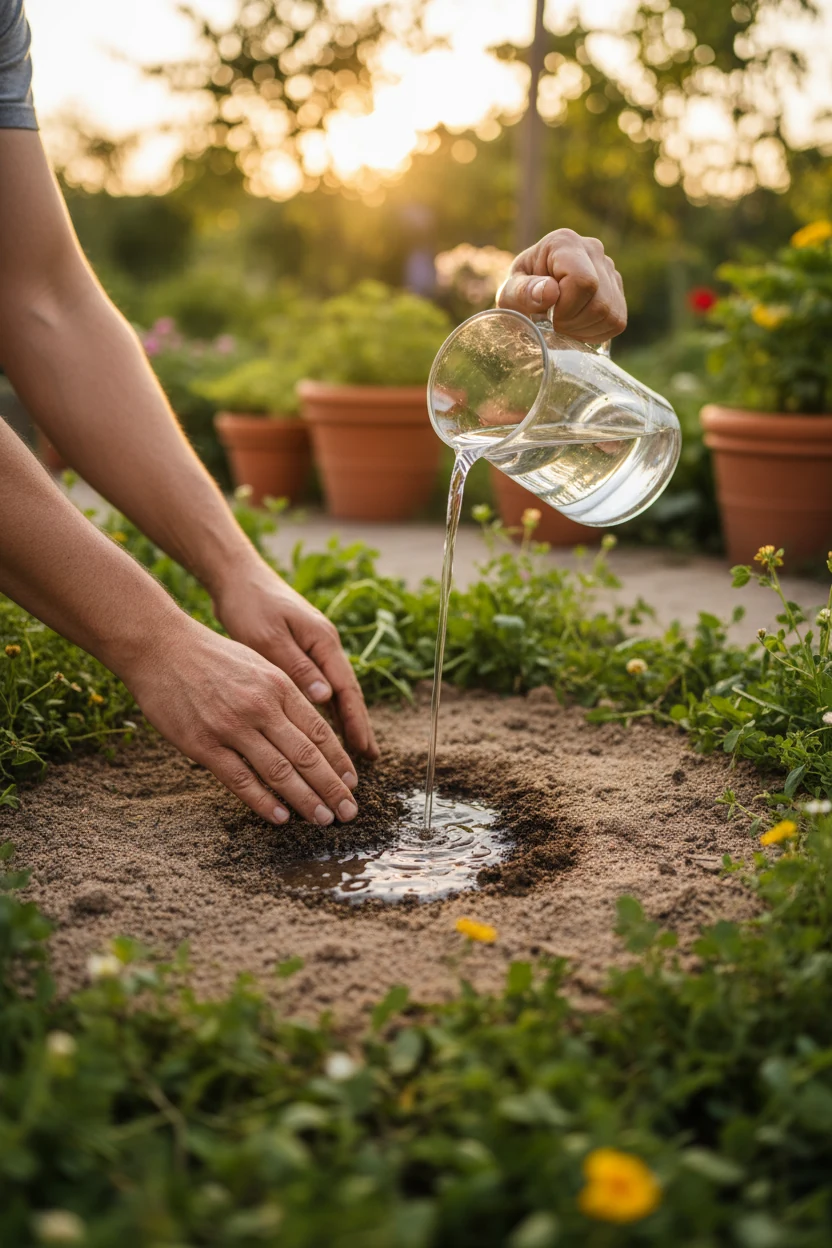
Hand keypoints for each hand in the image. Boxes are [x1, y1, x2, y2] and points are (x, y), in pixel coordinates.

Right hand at [125, 612, 362, 825]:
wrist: (160, 647)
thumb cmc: (211, 656)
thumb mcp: (259, 664)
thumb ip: (286, 694)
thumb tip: (311, 726)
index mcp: (279, 686)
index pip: (320, 731)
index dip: (340, 761)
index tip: (354, 782)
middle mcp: (261, 707)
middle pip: (307, 755)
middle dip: (333, 788)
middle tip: (349, 813)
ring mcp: (232, 727)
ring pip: (279, 771)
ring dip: (306, 800)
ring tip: (324, 820)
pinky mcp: (203, 744)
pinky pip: (240, 779)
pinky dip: (264, 802)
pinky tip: (282, 818)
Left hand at [211, 558, 378, 759]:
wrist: (236, 576)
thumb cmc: (250, 604)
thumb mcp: (269, 637)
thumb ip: (297, 668)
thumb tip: (326, 699)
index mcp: (322, 641)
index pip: (346, 689)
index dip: (356, 722)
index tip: (363, 750)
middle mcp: (324, 645)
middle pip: (347, 693)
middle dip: (358, 727)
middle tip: (367, 762)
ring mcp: (313, 648)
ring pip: (335, 691)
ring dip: (344, 721)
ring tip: (352, 752)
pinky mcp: (299, 650)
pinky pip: (319, 685)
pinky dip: (326, 708)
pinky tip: (324, 728)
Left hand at [497, 229, 626, 343]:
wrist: (531, 294)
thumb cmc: (519, 292)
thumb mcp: (510, 293)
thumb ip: (524, 291)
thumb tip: (550, 291)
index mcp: (564, 242)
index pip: (582, 282)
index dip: (566, 309)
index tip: (547, 315)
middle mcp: (593, 249)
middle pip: (599, 302)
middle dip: (573, 323)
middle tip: (552, 323)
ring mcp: (609, 269)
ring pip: (610, 315)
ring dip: (583, 330)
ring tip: (563, 323)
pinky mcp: (617, 290)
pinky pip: (617, 322)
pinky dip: (595, 333)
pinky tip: (576, 326)